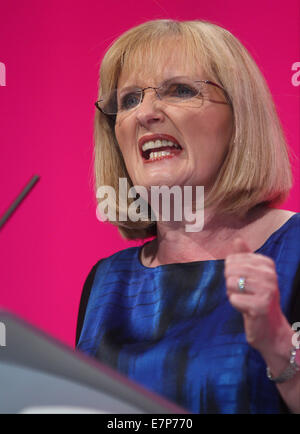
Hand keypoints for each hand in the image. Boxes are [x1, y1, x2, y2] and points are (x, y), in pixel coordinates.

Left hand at [224, 238, 289, 354]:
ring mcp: (267, 289)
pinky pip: (233, 299)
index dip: (232, 273)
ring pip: (230, 284)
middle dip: (231, 284)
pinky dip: (237, 306)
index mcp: (266, 263)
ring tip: (246, 300)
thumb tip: (237, 239)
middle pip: (229, 270)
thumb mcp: (251, 275)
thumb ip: (244, 257)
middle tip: (244, 293)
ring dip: (233, 295)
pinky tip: (248, 310)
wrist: (270, 328)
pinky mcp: (261, 305)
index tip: (245, 283)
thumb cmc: (257, 298)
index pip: (232, 259)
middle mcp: (269, 274)